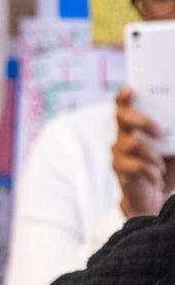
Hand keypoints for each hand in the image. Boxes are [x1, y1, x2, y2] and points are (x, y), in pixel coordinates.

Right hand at [113, 87, 169, 217]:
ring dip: (152, 153)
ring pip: (132, 143)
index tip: (130, 89)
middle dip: (142, 120)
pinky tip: (156, 176)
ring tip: (160, 164)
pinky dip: (151, 171)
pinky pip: (135, 165)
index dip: (123, 97)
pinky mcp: (119, 170)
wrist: (157, 195)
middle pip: (122, 118)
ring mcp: (118, 153)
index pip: (123, 107)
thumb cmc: (167, 166)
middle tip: (159, 131)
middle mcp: (122, 136)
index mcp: (135, 127)